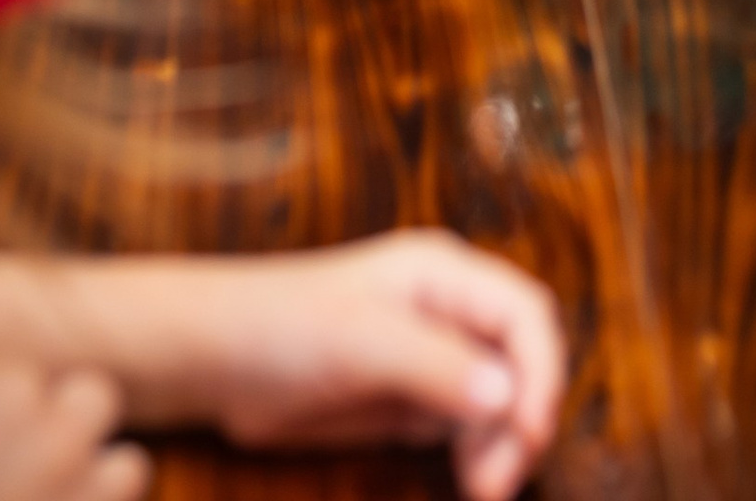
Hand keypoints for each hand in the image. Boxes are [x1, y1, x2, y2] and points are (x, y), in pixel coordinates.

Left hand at [0, 238, 566, 500]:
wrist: (214, 362)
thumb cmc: (283, 326)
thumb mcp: (360, 341)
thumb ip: (435, 365)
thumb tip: (507, 395)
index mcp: (443, 275)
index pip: (524, 313)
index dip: (541, 368)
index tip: (529, 428)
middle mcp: (447, 311)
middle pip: (519, 361)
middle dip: (523, 416)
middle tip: (500, 479)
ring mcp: (431, 357)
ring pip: (498, 401)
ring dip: (501, 445)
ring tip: (482, 489)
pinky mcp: (408, 401)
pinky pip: (464, 428)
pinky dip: (476, 455)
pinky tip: (467, 481)